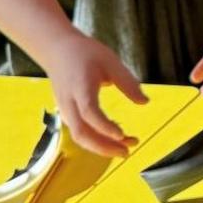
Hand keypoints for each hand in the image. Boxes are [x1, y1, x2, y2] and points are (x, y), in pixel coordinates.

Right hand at [40, 34, 148, 157]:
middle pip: (81, 132)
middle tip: (128, 152)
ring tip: (126, 148)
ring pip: (79, 136)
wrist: (57, 50)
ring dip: (101, 146)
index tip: (121, 134)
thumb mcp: (111, 61)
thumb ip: (127, 82)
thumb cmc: (86, 54)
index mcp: (80, 86)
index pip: (89, 112)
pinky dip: (96, 140)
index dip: (104, 126)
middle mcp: (69, 102)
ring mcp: (65, 109)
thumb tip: (145, 102)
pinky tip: (115, 139)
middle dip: (103, 147)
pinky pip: (80, 131)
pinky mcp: (67, 113)